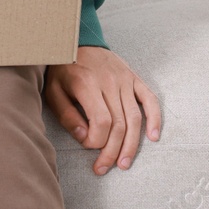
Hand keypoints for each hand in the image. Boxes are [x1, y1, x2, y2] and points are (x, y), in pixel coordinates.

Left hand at [44, 46, 160, 174]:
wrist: (77, 40)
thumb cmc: (63, 68)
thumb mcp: (54, 90)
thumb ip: (66, 115)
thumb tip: (84, 137)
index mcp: (88, 84)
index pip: (101, 122)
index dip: (96, 141)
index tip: (86, 145)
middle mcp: (110, 82)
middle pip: (119, 124)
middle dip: (112, 151)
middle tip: (104, 168)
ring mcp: (125, 79)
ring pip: (134, 118)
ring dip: (131, 144)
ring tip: (124, 163)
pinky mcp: (134, 78)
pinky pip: (149, 100)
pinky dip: (155, 119)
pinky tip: (153, 137)